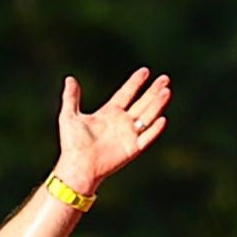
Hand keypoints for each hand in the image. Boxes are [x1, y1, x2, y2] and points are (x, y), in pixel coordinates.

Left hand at [54, 68, 173, 198]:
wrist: (77, 165)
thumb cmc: (72, 143)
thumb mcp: (69, 116)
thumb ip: (71, 97)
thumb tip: (70, 79)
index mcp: (109, 113)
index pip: (126, 93)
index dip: (136, 82)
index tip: (145, 71)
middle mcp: (122, 122)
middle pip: (142, 103)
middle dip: (154, 91)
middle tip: (165, 78)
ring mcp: (129, 135)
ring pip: (148, 116)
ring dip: (157, 104)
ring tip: (167, 91)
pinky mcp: (132, 149)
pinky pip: (147, 138)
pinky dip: (155, 129)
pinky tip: (162, 118)